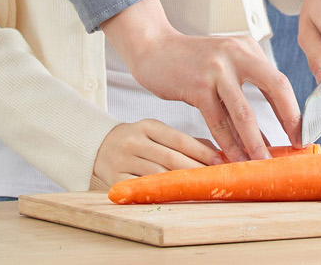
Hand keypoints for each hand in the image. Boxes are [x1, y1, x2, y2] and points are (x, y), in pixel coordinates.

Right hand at [91, 118, 218, 187]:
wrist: (99, 146)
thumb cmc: (139, 141)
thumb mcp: (158, 133)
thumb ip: (187, 141)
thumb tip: (219, 153)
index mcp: (148, 126)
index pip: (180, 140)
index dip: (202, 152)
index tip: (221, 163)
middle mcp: (133, 141)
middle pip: (171, 159)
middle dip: (196, 170)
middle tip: (216, 179)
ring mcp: (122, 160)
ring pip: (157, 175)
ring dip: (180, 183)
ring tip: (199, 189)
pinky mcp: (115, 179)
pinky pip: (141, 187)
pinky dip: (159, 192)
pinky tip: (174, 196)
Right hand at [101, 0, 302, 158]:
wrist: (155, 49)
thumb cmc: (193, 61)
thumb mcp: (226, 59)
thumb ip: (248, 80)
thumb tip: (275, 118)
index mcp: (248, 48)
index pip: (280, 80)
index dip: (293, 108)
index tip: (302, 132)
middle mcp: (237, 54)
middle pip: (274, 88)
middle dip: (289, 119)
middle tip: (296, 145)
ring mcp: (216, 69)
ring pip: (243, 112)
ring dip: (255, 141)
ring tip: (264, 161)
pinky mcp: (197, 86)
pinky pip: (217, 121)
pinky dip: (227, 143)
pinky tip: (234, 158)